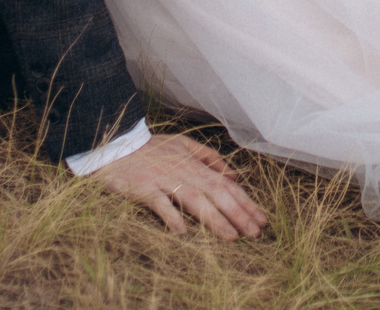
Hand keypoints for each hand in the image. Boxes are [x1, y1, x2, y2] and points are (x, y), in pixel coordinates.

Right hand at [90, 132, 266, 238]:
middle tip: (254, 233)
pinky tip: (182, 231)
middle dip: (237, 213)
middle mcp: (184, 171)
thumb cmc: (152, 148)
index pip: (226, 184)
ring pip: (194, 199)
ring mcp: (164, 179)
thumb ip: (210, 158)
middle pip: (216, 193)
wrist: (118, 144)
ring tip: (231, 237)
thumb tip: (235, 175)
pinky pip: (159, 203)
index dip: (245, 201)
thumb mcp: (184, 144)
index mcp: (195, 163)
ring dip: (214, 218)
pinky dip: (171, 216)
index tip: (261, 219)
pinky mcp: (143, 188)